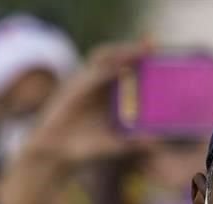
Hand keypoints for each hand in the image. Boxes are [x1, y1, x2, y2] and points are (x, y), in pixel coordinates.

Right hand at [0, 43, 151, 203]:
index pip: (125, 68)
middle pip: (116, 58)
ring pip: (103, 60)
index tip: (157, 52)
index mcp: (107, 93)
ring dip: (121, 52)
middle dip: (133, 49)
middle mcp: (96, 84)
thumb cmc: (83, 146)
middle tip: (152, 42)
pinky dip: (106, 70)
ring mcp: (84, 83)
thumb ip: (132, 143)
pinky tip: (121, 67)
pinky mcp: (73, 89)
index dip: (139, 58)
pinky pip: (91, 75)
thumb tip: (155, 144)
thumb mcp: (112, 144)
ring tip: (140, 49)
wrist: (55, 151)